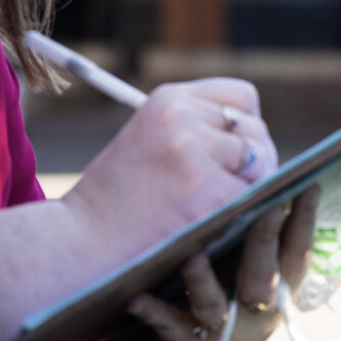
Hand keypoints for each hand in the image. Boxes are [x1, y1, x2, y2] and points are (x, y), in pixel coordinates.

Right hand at [64, 79, 274, 260]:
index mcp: (169, 100)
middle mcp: (184, 116)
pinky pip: (255, 196)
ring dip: (250, 187)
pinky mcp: (209, 189)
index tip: (233, 154)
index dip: (246, 127)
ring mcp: (196, 151)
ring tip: (214, 208)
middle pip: (257, 131)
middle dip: (252, 163)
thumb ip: (195, 131)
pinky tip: (212, 225)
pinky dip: (242, 214)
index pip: (242, 97)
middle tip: (223, 192)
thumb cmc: (114, 203)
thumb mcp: (148, 142)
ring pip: (262, 160)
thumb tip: (256, 143)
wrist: (78, 243)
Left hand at [125, 187, 320, 340]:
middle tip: (266, 210)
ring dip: (203, 281)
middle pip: (263, 277)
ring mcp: (221, 329)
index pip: (297, 252)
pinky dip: (153, 311)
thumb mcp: (248, 265)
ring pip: (213, 304)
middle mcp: (255, 309)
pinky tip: (135, 298)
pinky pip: (167, 324)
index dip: (306, 222)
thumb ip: (255, 229)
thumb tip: (257, 160)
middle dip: (265, 243)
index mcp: (277, 286)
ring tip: (191, 258)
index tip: (309, 186)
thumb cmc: (224, 288)